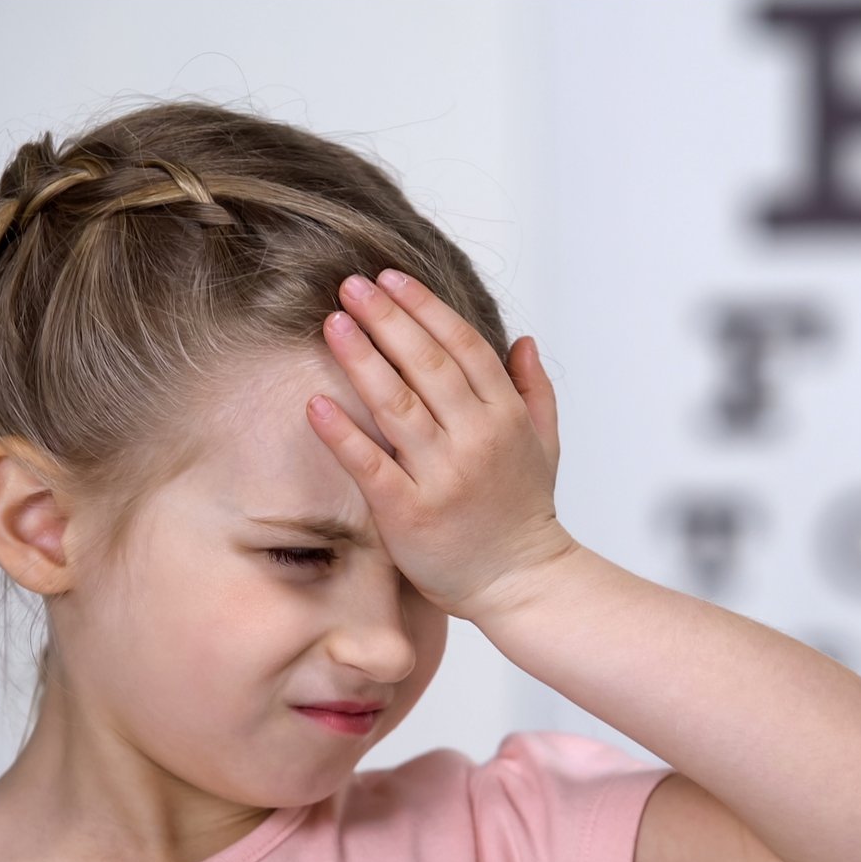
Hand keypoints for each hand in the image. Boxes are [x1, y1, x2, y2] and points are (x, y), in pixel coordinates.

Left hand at [306, 269, 578, 624]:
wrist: (521, 583)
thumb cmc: (524, 513)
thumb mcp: (544, 444)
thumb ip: (533, 390)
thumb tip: (522, 339)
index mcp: (505, 417)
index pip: (463, 346)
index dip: (424, 308)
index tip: (390, 278)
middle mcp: (475, 439)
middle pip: (427, 364)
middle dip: (387, 318)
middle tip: (350, 284)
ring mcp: (443, 476)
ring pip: (398, 405)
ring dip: (363, 359)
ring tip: (333, 322)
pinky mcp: (410, 513)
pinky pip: (371, 466)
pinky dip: (343, 434)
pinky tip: (316, 404)